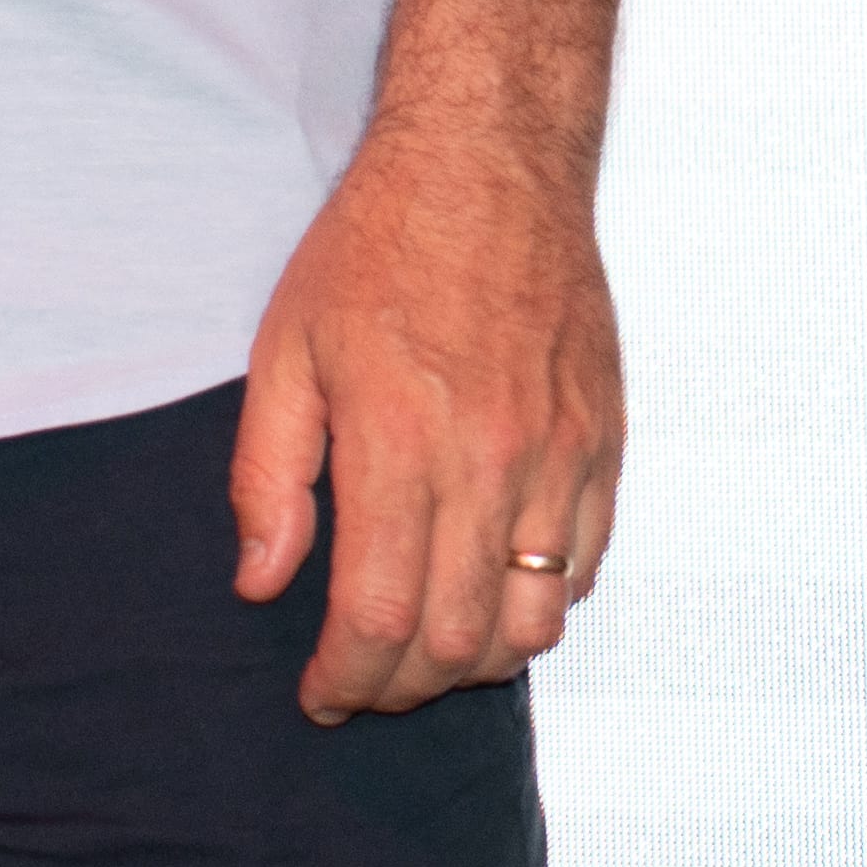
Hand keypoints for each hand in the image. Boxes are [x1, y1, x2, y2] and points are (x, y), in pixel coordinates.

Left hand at [234, 117, 623, 716]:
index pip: (382, 616)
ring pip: (535, 623)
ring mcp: (561, 460)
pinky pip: (584, 569)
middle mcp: (493, 465)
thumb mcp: (283, 352)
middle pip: (460, 640)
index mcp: (400, 444)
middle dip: (404, 687)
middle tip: (360, 685)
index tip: (319, 695)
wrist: (487, 170)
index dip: (347, 678)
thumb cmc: (372, 252)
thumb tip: (262, 584)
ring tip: (421, 656)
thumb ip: (269, 478)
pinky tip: (486, 596)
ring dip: (477, 664)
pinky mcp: (605, 447)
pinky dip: (537, 610)